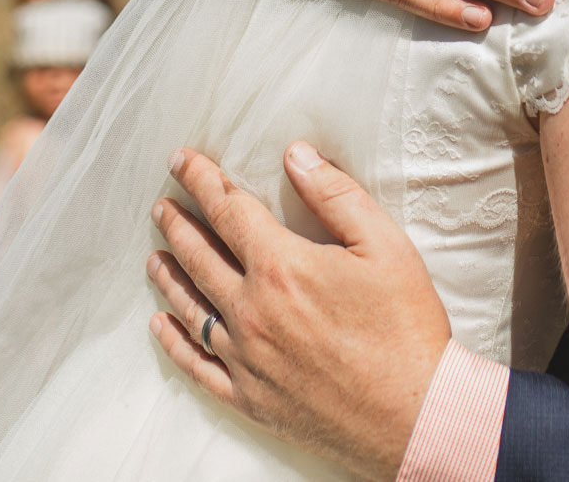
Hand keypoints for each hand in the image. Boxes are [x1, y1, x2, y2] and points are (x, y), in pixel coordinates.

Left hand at [147, 146, 449, 480]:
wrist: (413, 414)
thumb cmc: (404, 327)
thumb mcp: (384, 246)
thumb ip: (336, 195)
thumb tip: (297, 155)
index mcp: (282, 268)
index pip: (228, 211)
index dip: (202, 180)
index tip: (181, 161)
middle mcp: (251, 311)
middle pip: (199, 256)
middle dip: (178, 224)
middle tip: (161, 205)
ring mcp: (244, 358)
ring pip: (190, 308)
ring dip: (169, 276)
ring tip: (155, 256)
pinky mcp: (248, 397)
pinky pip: (195, 365)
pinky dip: (173, 342)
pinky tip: (160, 325)